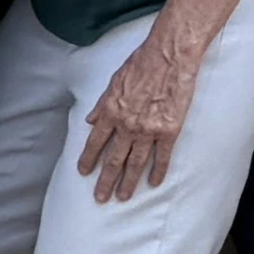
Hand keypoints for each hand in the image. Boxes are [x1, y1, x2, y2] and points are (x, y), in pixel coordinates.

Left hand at [73, 21, 207, 206]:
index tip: (83, 173)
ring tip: (123, 197)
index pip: (95, 142)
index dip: (88, 159)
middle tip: (100, 197)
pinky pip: (162, 157)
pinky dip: (158, 172)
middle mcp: (127, 124)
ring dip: (128, 182)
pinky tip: (153, 183)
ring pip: (136, 163)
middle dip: (105, 180)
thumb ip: (101, 104)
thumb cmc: (141, 63)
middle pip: (114, 159)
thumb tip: (89, 120)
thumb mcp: (113, 80)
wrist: (169, 56)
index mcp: (111, 111)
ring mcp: (148, 130)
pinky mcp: (169, 131)